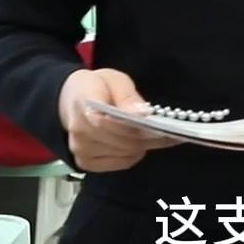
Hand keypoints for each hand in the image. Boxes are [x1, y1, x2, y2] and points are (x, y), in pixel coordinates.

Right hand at [58, 68, 181, 172]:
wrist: (71, 100)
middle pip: (122, 142)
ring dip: (144, 146)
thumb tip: (142, 114)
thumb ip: (127, 96)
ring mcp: (81, 151)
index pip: (111, 123)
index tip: (162, 126)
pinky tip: (142, 144)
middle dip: (148, 137)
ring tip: (162, 136)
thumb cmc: (96, 87)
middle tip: (173, 132)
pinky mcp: (86, 163)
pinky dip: (134, 155)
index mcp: (83, 105)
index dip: (136, 127)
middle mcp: (79, 133)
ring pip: (124, 154)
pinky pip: (120, 163)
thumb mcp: (114, 79)